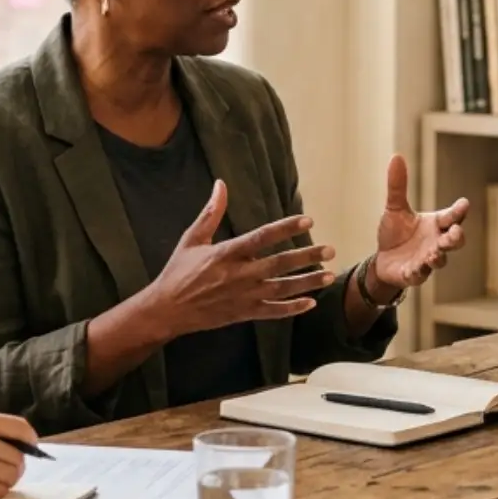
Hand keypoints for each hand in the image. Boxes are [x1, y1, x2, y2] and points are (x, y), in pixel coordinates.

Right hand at [142, 180, 335, 337]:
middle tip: (330, 250)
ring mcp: (243, 296)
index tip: (308, 221)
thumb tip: (220, 185)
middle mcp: (239, 274)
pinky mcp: (244, 313)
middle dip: (307, 257)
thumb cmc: (178, 272)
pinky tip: (310, 303)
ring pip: (282, 289)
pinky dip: (292, 309)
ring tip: (329, 275)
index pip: (262, 237)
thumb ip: (211, 213)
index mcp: (227, 253)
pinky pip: (273, 312)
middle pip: (280, 264)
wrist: (167, 310)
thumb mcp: (192, 239)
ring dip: (308, 282)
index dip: (286, 228)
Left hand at [369, 154, 468, 290]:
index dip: (458, 211)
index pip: (451, 216)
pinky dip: (418, 272)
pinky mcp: (414, 274)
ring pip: (441, 260)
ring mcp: (427, 260)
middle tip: (454, 233)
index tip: (463, 204)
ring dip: (439, 257)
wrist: (383, 260)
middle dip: (457, 237)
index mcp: (435, 224)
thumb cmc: (396, 233)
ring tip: (434, 254)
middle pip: (455, 240)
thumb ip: (398, 185)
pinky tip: (414, 268)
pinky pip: (419, 274)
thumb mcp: (395, 208)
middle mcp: (436, 242)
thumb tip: (397, 156)